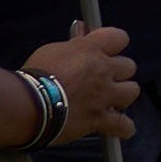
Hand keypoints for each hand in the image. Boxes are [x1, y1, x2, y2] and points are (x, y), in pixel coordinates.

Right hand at [27, 26, 142, 134]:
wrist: (28, 105)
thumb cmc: (34, 76)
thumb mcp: (52, 51)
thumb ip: (73, 45)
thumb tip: (82, 33)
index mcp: (91, 50)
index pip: (119, 37)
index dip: (115, 44)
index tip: (108, 50)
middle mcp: (102, 70)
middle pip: (129, 66)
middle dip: (118, 72)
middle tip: (104, 78)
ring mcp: (104, 95)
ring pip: (132, 91)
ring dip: (123, 96)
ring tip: (111, 99)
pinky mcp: (100, 119)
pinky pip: (124, 125)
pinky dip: (123, 127)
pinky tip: (120, 127)